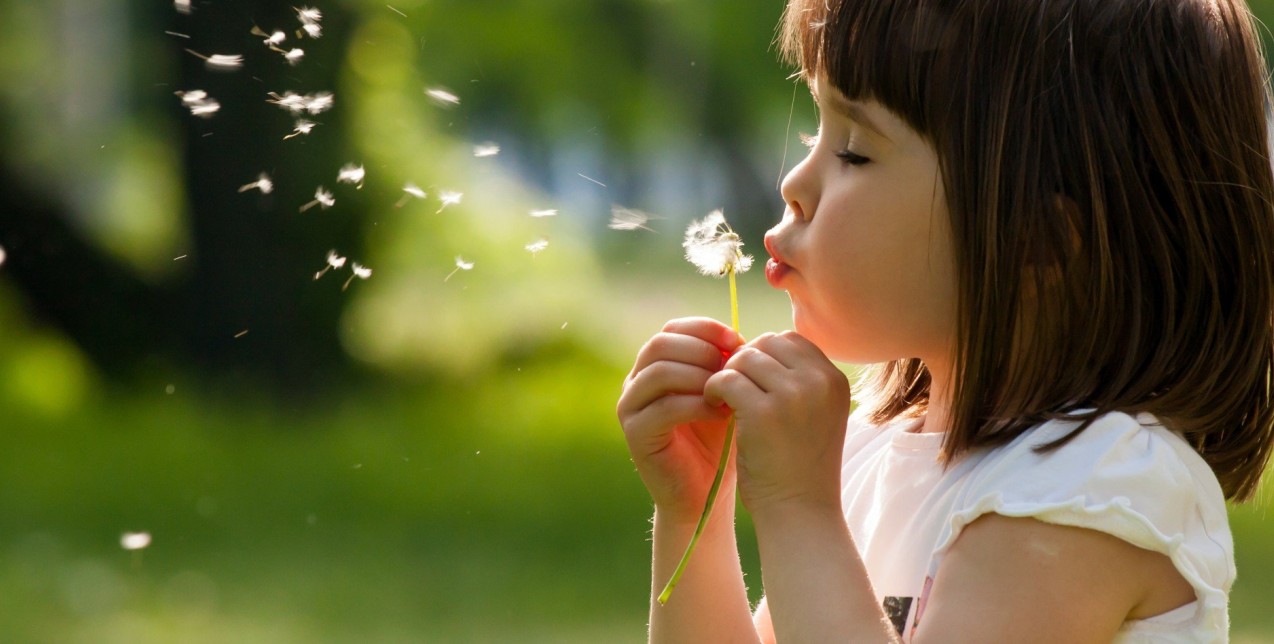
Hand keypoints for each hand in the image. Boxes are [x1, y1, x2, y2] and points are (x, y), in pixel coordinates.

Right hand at [617, 317, 744, 520]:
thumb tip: (739, 339)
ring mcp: (630, 408)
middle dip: (701, 350)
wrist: (705, 494)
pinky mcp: (635, 434)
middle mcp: (636, 382)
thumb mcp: (724, 395)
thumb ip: (724, 366)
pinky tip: (722, 415)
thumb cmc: (719, 442)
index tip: (737, 339)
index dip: (704, 329)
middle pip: (660, 344)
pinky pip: (664, 407)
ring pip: (659, 372)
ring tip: (727, 391)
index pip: (672, 329)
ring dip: (699, 376)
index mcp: (655, 366)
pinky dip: (697, 406)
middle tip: (732, 367)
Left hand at [703, 331, 850, 515]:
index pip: (791, 340)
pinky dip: (713, 389)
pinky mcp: (762, 412)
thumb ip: (796, 380)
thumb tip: (754, 348)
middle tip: (732, 389)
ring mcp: (793, 395)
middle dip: (743, 362)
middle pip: (766, 342)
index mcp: (835, 380)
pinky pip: (726, 379)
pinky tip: (715, 407)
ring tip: (723, 400)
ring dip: (727, 375)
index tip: (751, 380)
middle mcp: (819, 382)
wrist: (800, 512)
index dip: (764, 354)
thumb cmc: (800, 467)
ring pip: (744, 358)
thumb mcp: (814, 416)